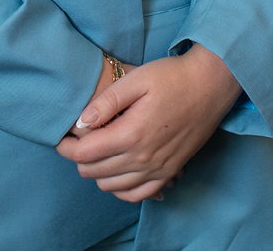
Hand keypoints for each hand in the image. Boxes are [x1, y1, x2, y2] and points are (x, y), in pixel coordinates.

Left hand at [56, 45, 241, 202]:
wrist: (211, 86)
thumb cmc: (173, 77)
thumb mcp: (136, 79)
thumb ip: (106, 102)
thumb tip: (81, 121)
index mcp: (131, 134)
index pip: (84, 154)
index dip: (67, 146)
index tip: (62, 135)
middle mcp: (143, 159)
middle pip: (94, 172)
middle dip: (79, 158)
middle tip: (77, 140)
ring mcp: (158, 170)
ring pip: (111, 186)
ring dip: (98, 171)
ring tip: (97, 150)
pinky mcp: (169, 173)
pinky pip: (137, 195)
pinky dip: (121, 188)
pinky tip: (117, 170)